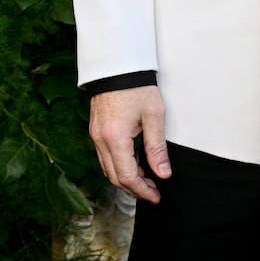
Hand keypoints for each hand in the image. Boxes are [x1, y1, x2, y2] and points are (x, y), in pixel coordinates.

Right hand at [89, 85, 170, 204]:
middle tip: (153, 191)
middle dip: (134, 188)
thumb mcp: (154, 116)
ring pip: (107, 168)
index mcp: (115, 138)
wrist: (118, 64)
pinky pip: (104, 157)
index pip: (127, 177)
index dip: (142, 191)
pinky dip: (118, 166)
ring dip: (125, 178)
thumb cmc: (138, 87)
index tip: (156, 196)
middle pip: (115, 177)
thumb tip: (164, 173)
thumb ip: (157, 147)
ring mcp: (95, 135)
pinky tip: (132, 163)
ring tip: (145, 180)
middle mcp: (101, 140)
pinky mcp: (96, 129)